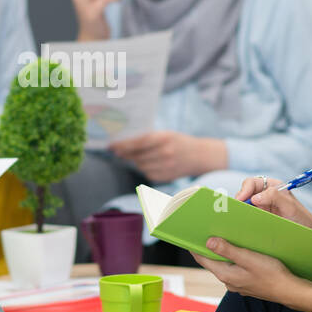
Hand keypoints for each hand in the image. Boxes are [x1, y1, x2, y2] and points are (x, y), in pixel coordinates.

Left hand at [110, 131, 224, 182]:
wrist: (200, 155)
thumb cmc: (178, 141)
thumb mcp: (165, 134)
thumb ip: (147, 138)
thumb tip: (123, 145)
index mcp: (164, 138)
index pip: (137, 143)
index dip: (122, 146)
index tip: (111, 146)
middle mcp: (165, 153)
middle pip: (136, 156)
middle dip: (125, 154)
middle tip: (117, 151)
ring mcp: (166, 166)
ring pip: (140, 166)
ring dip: (135, 161)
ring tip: (136, 156)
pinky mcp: (166, 177)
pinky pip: (147, 174)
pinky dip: (145, 169)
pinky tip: (150, 163)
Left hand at [191, 237, 311, 308]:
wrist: (290, 291)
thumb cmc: (272, 274)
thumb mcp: (249, 259)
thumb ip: (228, 250)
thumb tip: (208, 242)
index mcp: (226, 275)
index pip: (202, 259)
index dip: (194, 246)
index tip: (189, 234)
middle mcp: (228, 281)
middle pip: (212, 261)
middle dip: (208, 247)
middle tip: (206, 230)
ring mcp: (238, 283)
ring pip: (224, 264)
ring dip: (221, 252)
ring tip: (222, 236)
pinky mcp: (247, 282)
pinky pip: (234, 267)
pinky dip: (233, 258)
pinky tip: (239, 249)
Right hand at [234, 176, 311, 230]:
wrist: (309, 235)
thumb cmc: (302, 219)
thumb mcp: (290, 206)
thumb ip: (274, 197)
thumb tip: (254, 197)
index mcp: (272, 187)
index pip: (252, 183)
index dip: (244, 189)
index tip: (241, 199)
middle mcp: (264, 195)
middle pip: (245, 193)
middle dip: (239, 200)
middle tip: (237, 211)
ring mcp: (261, 207)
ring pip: (244, 205)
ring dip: (241, 210)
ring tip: (238, 218)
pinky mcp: (259, 219)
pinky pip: (247, 216)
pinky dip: (243, 219)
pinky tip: (243, 224)